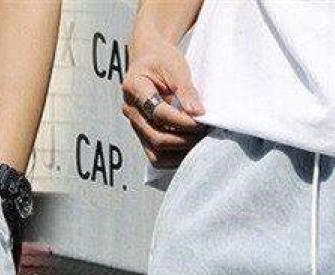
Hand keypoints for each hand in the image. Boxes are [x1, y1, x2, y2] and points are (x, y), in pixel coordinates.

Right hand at [121, 26, 205, 168]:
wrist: (149, 59)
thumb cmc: (160, 60)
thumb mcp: (175, 67)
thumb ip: (186, 91)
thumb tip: (197, 113)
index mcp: (134, 88)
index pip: (158, 113)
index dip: (181, 121)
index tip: (200, 120)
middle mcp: (131, 111)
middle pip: (156, 136)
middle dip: (183, 139)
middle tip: (203, 132)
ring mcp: (136, 126)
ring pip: (155, 153)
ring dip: (179, 152)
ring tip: (197, 141)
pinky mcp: (143, 135)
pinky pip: (157, 156)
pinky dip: (174, 156)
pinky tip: (188, 147)